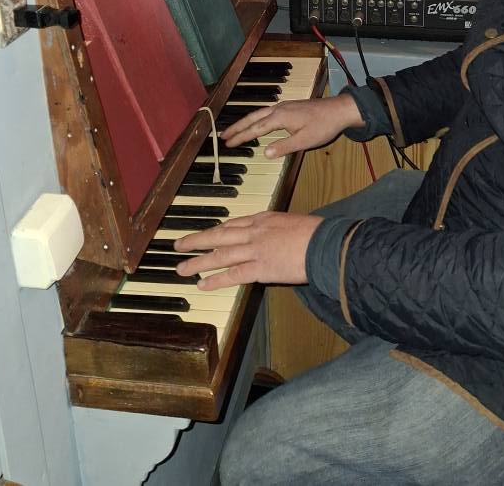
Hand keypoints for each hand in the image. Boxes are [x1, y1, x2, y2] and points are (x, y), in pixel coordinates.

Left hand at [174, 211, 322, 288]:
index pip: (236, 224)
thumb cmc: (318, 233)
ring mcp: (255, 250)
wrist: (324, 243)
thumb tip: (283, 239)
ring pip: (220, 255)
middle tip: (179, 245)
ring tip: (182, 268)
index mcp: (265, 218)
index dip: (219, 231)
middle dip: (197, 240)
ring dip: (198, 262)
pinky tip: (202, 284)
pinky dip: (216, 280)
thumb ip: (284, 230)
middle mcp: (255, 232)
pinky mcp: (260, 269)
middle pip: (220, 235)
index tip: (209, 235)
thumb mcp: (297, 223)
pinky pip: (233, 275)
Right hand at [221, 94, 363, 157]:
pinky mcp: (289, 107)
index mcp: (280, 117)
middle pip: (252, 118)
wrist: (339, 110)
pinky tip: (257, 122)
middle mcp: (278, 109)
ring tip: (234, 129)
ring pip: (259, 113)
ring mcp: (284, 106)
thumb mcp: (304, 140)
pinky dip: (256, 118)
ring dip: (245, 121)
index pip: (255, 128)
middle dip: (237, 127)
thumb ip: (284, 147)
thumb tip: (264, 153)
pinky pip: (266, 112)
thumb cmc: (323, 126)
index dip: (241, 136)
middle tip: (223, 136)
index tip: (228, 143)